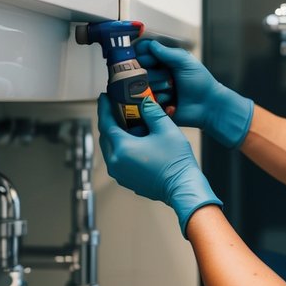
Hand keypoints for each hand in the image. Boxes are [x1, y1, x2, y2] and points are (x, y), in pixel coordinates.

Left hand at [97, 94, 221, 236]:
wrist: (182, 187)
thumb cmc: (176, 162)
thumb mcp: (166, 129)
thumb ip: (152, 112)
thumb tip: (144, 101)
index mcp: (122, 149)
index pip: (106, 123)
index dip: (104, 108)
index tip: (104, 97)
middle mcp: (116, 163)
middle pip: (105, 137)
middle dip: (108, 120)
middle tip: (114, 107)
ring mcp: (120, 174)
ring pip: (110, 149)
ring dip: (114, 135)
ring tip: (123, 123)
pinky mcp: (126, 180)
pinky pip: (117, 159)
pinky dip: (120, 148)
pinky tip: (132, 140)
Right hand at [136, 39, 253, 148]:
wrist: (208, 105)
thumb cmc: (201, 81)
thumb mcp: (186, 62)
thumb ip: (167, 53)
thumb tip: (150, 44)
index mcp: (163, 60)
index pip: (143, 53)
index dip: (143, 56)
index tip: (149, 60)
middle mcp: (156, 73)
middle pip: (139, 69)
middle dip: (154, 74)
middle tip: (168, 77)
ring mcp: (154, 88)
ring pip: (141, 85)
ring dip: (158, 87)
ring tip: (172, 89)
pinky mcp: (154, 104)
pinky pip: (146, 100)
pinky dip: (159, 99)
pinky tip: (171, 100)